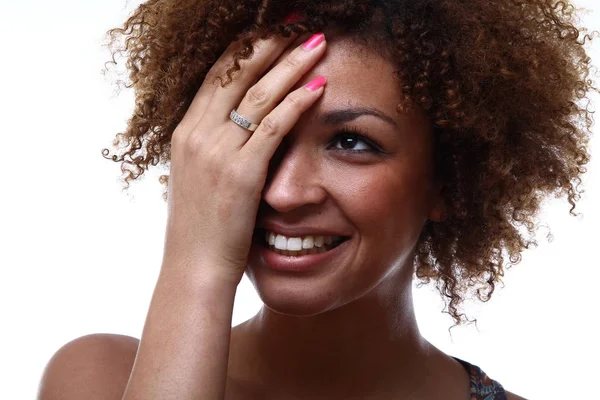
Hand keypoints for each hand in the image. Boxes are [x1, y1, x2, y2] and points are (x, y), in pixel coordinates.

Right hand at [161, 32, 327, 284]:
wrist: (193, 270)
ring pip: (259, 93)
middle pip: (237, 73)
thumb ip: (213, 153)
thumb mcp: (198, 182)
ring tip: (317, 41)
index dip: (244, 50)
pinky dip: (298, 102)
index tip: (268, 32)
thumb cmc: (200, 231)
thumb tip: (234, 137)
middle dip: (269, 43)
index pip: (216, 76)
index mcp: (186, 134)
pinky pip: (274, 126)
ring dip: (291, 63)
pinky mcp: (242, 173)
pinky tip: (319, 85)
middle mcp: (197, 134)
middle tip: (296, 23)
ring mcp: (217, 152)